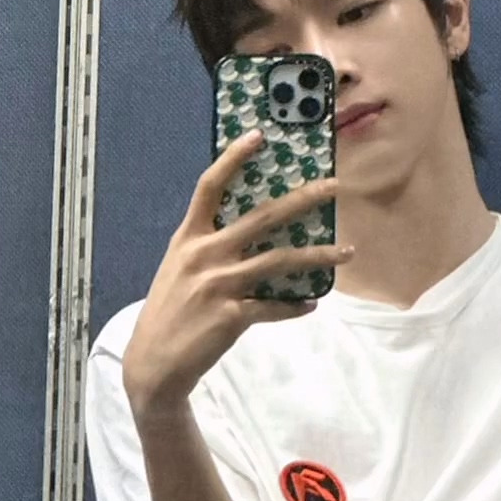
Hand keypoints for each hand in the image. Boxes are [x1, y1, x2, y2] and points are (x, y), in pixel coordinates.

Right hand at [123, 130, 351, 413]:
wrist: (153, 364)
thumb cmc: (169, 311)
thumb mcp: (178, 268)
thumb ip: (207, 246)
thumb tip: (250, 229)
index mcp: (188, 237)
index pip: (209, 187)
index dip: (233, 158)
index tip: (259, 136)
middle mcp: (205, 254)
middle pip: (261, 217)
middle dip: (303, 199)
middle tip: (334, 187)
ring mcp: (219, 285)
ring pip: (280, 261)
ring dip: (319, 256)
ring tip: (347, 252)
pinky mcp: (232, 316)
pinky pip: (275, 306)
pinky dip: (296, 305)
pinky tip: (311, 303)